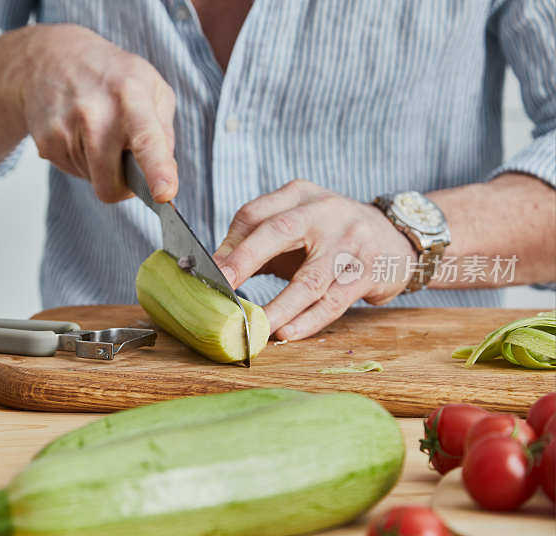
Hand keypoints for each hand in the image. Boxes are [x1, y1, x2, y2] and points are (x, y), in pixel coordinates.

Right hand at [11, 24, 177, 202]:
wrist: (51, 58)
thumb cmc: (110, 76)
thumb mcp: (152, 88)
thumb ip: (164, 133)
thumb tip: (165, 175)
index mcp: (131, 96)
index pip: (147, 141)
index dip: (157, 171)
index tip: (164, 194)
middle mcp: (95, 114)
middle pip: (111, 184)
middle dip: (121, 184)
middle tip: (124, 159)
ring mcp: (65, 129)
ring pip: (92, 181)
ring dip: (100, 166)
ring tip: (95, 130)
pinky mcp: (45, 143)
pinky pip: (73, 172)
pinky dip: (81, 161)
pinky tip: (78, 132)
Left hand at [213, 180, 415, 339]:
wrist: (395, 237)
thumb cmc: (330, 236)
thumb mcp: (296, 226)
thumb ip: (257, 243)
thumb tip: (213, 271)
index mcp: (299, 195)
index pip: (255, 213)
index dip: (229, 243)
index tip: (208, 271)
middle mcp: (325, 211)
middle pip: (279, 231)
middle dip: (245, 259)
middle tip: (221, 286)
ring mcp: (351, 240)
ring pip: (310, 278)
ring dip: (279, 306)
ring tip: (256, 327)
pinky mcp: (368, 271)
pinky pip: (334, 301)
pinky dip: (308, 320)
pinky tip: (288, 333)